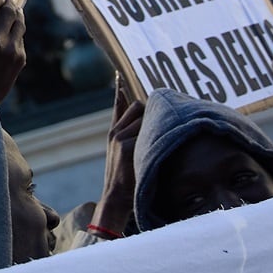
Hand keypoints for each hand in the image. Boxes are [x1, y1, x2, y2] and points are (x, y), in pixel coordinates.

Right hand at [91, 76, 142, 236]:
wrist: (115, 198)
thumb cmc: (124, 181)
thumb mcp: (122, 157)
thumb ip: (130, 141)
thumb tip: (146, 132)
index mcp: (114, 133)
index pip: (118, 106)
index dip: (118, 90)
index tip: (118, 75)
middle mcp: (115, 132)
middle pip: (137, 107)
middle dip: (149, 113)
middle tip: (158, 126)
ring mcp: (119, 137)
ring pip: (143, 118)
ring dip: (154, 127)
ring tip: (157, 142)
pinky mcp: (126, 145)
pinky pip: (146, 132)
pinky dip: (154, 138)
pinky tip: (155, 146)